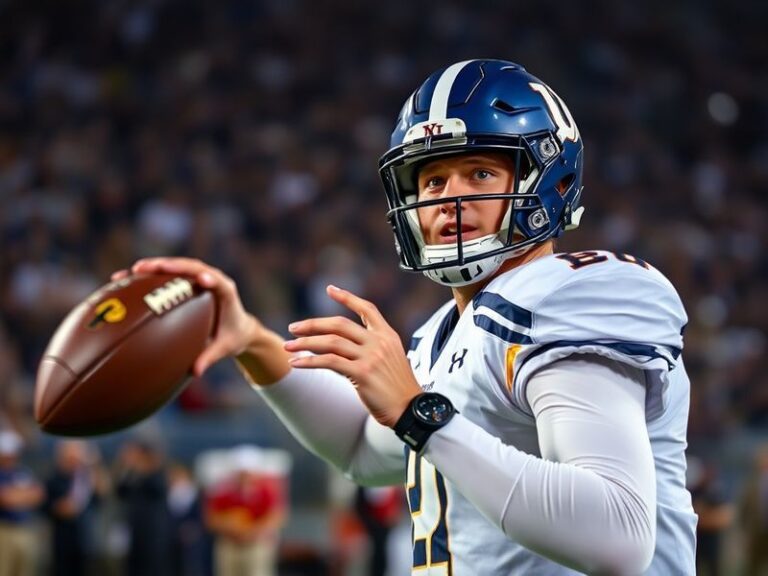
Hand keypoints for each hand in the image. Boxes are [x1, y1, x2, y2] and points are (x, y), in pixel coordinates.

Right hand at [112, 258, 268, 376]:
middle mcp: (213, 279)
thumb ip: (210, 357)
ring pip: (178, 267)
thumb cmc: (232, 337)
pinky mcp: (189, 280)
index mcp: (226, 292)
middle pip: (192, 267)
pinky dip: (151, 275)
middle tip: (149, 269)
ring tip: (134, 270)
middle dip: (171, 266)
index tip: (201, 279)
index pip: (218, 281)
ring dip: (156, 266)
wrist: (239, 328)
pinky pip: (170, 275)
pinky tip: (129, 279)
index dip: (210, 278)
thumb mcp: (224, 348)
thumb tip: (195, 372)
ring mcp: (200, 277)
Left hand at [284, 285, 421, 427]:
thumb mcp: (390, 360)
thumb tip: (339, 345)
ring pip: (330, 342)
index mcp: (387, 335)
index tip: (330, 289)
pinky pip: (329, 362)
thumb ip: (370, 348)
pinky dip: (309, 361)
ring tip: (289, 346)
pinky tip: (296, 363)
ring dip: (305, 343)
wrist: (411, 410)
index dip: (347, 297)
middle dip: (313, 324)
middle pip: (339, 324)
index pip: (366, 308)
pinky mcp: (362, 373)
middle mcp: (378, 342)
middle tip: (293, 327)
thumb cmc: (399, 389)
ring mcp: (370, 357)